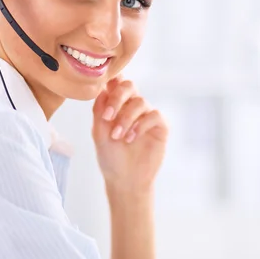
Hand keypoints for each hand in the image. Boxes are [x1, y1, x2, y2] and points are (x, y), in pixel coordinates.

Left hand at [92, 76, 167, 193]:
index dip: (112, 78)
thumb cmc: (111, 157)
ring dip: (126, 118)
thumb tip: (102, 89)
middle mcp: (133, 107)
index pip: (116, 83)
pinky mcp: (160, 127)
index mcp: (117, 105)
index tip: (104, 85)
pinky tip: (131, 138)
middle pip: (129, 86)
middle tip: (107, 116)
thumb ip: (99, 110)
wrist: (125, 180)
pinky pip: (154, 115)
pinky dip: (140, 125)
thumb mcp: (98, 133)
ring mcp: (147, 115)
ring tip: (118, 136)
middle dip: (117, 97)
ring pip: (140, 102)